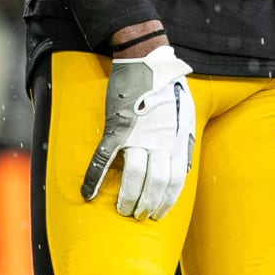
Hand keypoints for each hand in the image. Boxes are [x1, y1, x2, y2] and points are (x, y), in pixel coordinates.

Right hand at [82, 45, 195, 219]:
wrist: (145, 59)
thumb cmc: (168, 86)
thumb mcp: (186, 114)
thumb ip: (184, 140)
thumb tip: (183, 166)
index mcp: (176, 140)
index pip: (175, 181)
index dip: (166, 201)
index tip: (159, 212)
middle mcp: (159, 141)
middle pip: (155, 184)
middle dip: (147, 205)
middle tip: (139, 215)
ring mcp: (137, 136)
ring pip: (133, 177)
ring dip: (127, 198)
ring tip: (123, 210)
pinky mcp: (116, 128)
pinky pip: (103, 159)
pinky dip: (93, 179)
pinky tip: (87, 194)